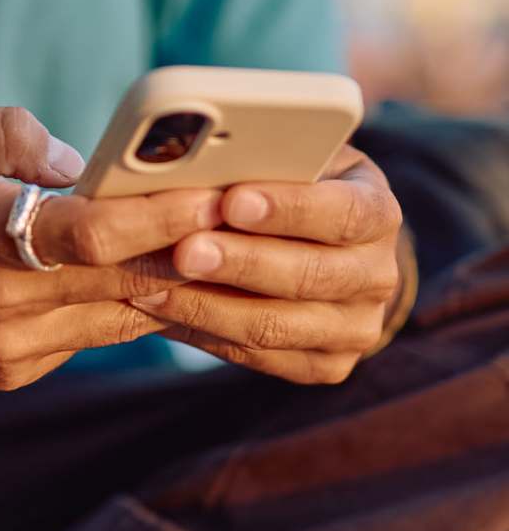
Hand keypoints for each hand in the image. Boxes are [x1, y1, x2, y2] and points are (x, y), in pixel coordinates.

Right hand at [0, 108, 221, 390]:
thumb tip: (83, 164)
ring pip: (119, 316)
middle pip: (125, 281)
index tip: (222, 191)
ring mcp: (10, 348)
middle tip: (250, 220)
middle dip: (193, 251)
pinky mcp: (12, 371)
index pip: (97, 233)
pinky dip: (124, 306)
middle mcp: (3, 303)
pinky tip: (153, 280)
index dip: (166, 216)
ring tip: (222, 250)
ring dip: (171, 285)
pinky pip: (88, 336)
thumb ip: (10, 134)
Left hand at [130, 146, 403, 383]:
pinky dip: (204, 334)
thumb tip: (198, 163)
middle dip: (240, 263)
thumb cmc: (292, 189)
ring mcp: (356, 329)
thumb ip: (263, 163)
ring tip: (152, 288)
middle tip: (183, 251)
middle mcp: (378, 277)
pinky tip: (163, 313)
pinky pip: (258, 357)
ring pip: (276, 326)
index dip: (289, 209)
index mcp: (378, 214)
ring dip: (208, 307)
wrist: (321, 250)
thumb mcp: (293, 163)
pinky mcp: (326, 366)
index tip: (231, 201)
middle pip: (309, 276)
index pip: (344, 213)